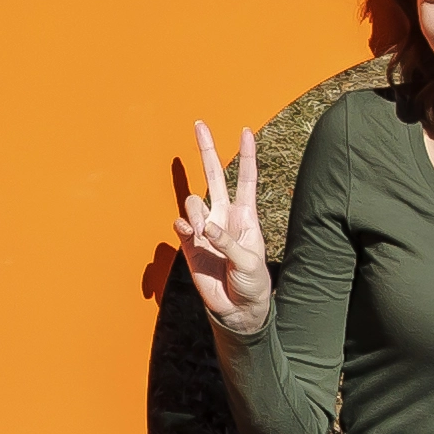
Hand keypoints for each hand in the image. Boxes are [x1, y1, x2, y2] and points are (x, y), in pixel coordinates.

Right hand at [174, 119, 272, 340]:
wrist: (237, 309)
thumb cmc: (253, 283)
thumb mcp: (249, 261)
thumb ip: (227, 241)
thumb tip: (204, 227)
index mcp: (245, 216)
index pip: (245, 179)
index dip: (245, 155)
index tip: (245, 131)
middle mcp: (224, 217)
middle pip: (214, 176)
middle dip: (206, 150)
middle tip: (199, 124)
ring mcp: (205, 229)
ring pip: (193, 202)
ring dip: (196, 212)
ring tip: (203, 232)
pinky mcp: (189, 245)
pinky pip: (181, 225)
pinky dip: (184, 227)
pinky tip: (191, 234)